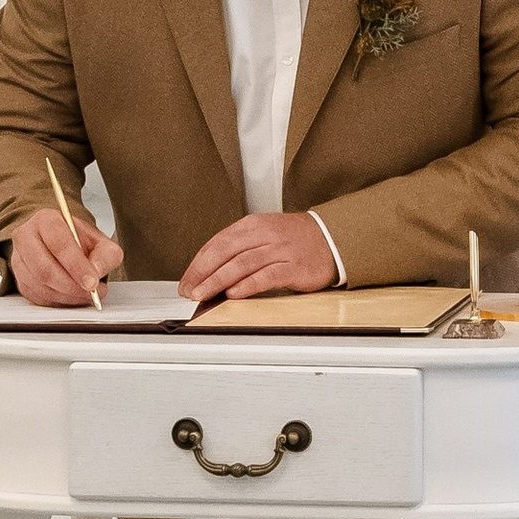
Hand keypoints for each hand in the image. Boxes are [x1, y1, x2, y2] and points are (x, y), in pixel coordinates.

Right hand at [10, 208, 123, 305]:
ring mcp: (18, 259)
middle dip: (71, 286)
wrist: (63, 245)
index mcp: (46, 220)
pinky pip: (35, 296)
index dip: (76, 266)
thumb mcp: (101, 242)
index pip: (59, 243)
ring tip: (85, 295)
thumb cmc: (79, 242)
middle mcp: (26, 237)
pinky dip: (57, 301)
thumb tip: (96, 272)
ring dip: (65, 295)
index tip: (92, 282)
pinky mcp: (19, 279)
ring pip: (38, 284)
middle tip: (90, 293)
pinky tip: (71, 296)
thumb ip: (106, 255)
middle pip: (44, 268)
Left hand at [179, 211, 337, 302]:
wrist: (332, 238)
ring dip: (218, 280)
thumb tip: (207, 271)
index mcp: (253, 224)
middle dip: (203, 272)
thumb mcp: (264, 234)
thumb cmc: (295, 240)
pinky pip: (267, 276)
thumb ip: (238, 248)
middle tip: (189, 290)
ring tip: (203, 294)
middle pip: (226, 251)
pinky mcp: (294, 268)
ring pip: (242, 264)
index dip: (197, 263)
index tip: (186, 281)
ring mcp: (280, 250)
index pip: (217, 242)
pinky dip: (248, 285)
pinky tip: (234, 293)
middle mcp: (265, 234)